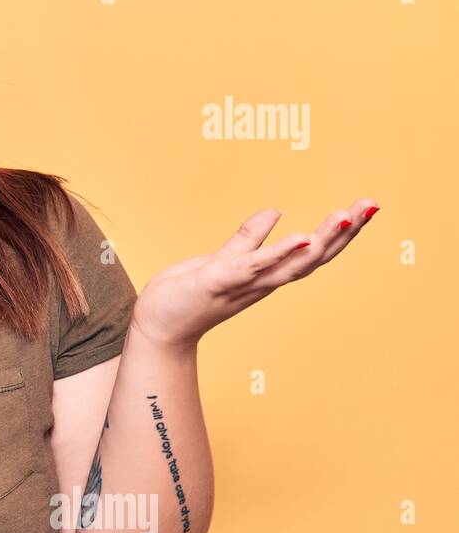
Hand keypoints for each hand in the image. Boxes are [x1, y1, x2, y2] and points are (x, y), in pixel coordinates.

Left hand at [130, 199, 379, 350]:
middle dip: (346, 232)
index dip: (341, 233)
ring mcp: (244, 284)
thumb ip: (248, 238)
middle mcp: (263, 282)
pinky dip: (279, 253)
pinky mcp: (220, 282)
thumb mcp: (223, 259)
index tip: (368, 208)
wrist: (158, 326)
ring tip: (347, 215)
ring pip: (292, 263)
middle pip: (314, 257)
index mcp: (266, 274)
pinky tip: (301, 236)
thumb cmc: (188, 295)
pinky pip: (254, 266)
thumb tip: (275, 211)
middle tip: (374, 205)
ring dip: (322, 239)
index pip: (311, 252)